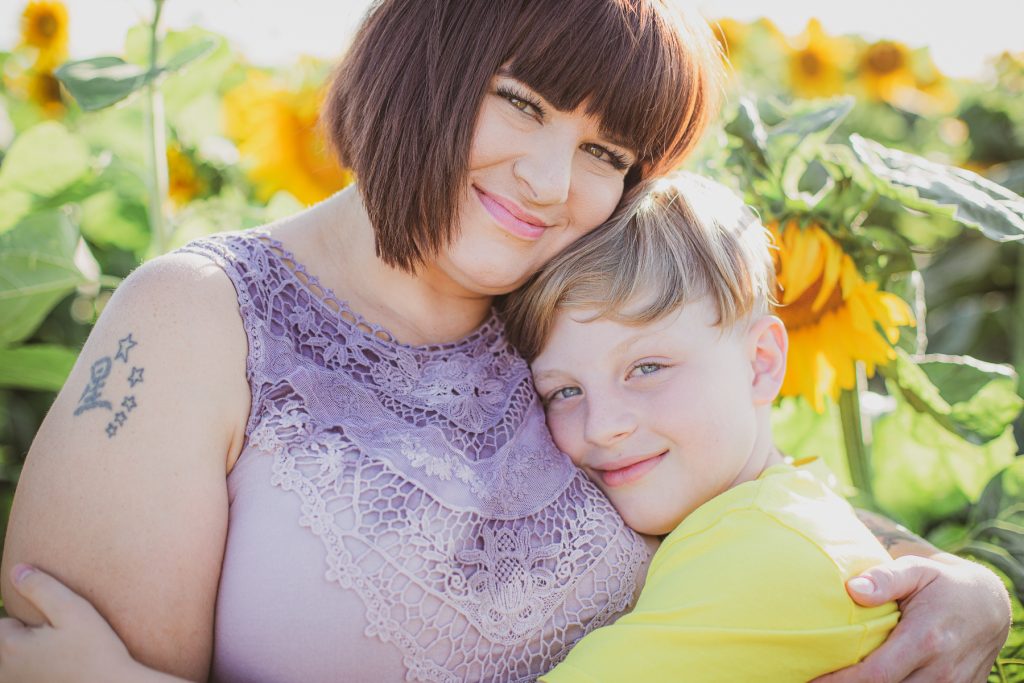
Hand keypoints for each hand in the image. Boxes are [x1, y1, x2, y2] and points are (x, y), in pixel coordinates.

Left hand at [0, 564, 134, 682]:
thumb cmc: (96, 651)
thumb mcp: (73, 611)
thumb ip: (41, 588)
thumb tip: (17, 570)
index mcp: (12, 648)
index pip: (4, 624)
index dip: (28, 620)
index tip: (55, 624)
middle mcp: (8, 673)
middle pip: (8, 645)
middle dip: (28, 638)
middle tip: (63, 639)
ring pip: (18, 664)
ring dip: (34, 656)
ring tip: (65, 655)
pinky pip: (32, 676)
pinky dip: (42, 672)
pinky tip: (66, 671)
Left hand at [813, 554, 1011, 682]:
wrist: (989, 607)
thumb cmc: (943, 584)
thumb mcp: (916, 569)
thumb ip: (885, 578)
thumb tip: (853, 589)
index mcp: (925, 639)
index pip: (876, 674)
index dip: (842, 682)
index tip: (813, 680)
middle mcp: (941, 670)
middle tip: (819, 681)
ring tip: (841, 680)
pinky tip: (870, 681)